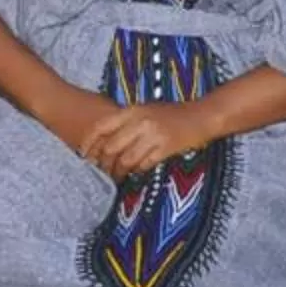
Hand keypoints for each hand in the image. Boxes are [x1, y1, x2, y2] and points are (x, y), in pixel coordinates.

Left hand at [80, 101, 215, 178]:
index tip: (84, 156)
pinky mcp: (166, 148)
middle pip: (111, 147)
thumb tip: (103, 140)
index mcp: (133, 110)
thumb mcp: (146, 110)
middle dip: (103, 163)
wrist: (201, 116)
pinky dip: (137, 170)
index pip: (101, 127)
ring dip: (119, 171)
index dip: (88, 143)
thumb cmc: (172, 114)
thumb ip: (126, 122)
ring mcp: (153, 135)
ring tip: (118, 176)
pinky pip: (144, 164)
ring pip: (126, 159)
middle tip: (102, 171)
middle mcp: (141, 121)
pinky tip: (136, 171)